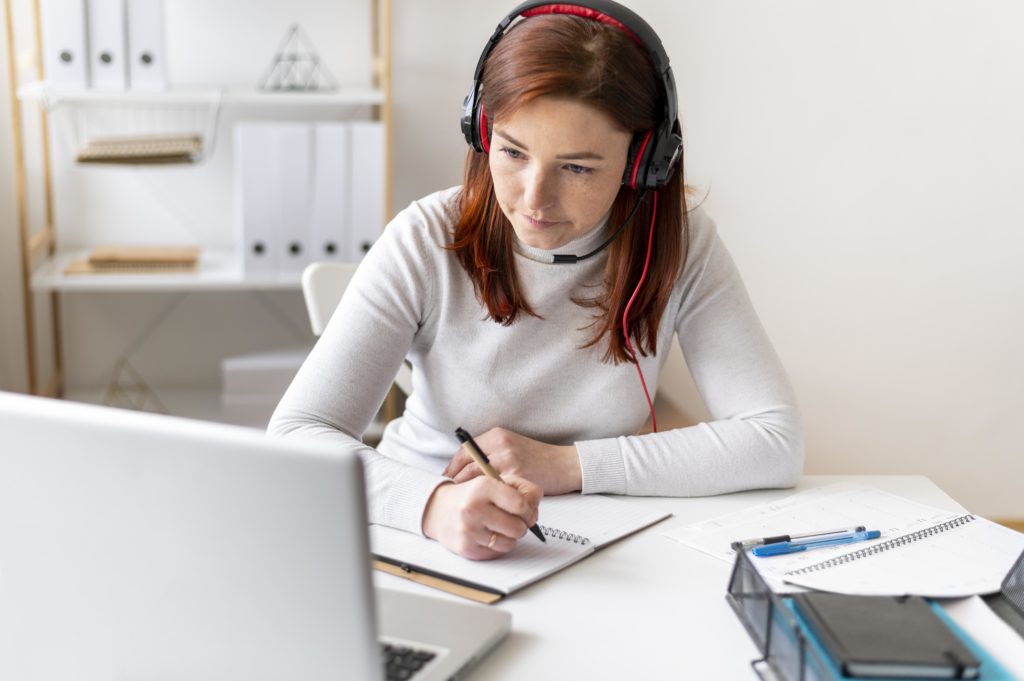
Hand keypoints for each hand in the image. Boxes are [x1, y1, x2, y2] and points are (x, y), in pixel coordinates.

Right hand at [422, 474, 542, 559]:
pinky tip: (488, 535)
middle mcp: (474, 508)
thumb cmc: (472, 495)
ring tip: (499, 527)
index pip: (520, 505)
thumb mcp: (495, 481)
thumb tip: (534, 512)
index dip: (528, 511)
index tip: (527, 513)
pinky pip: (497, 553)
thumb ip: (522, 490)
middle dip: (520, 526)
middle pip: (518, 528)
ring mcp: (469, 530)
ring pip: (510, 543)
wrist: (437, 509)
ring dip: (510, 537)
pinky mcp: (466, 548)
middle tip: (513, 521)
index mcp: (483, 487)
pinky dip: (497, 546)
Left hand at [442, 427, 581, 495]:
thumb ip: (492, 453)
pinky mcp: (515, 475)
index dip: (452, 467)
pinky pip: (491, 489)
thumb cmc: (539, 458)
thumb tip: (467, 467)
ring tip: (460, 501)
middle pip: (466, 464)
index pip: (465, 450)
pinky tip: (480, 505)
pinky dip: (483, 498)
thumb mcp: (513, 447)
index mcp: (497, 436)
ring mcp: (507, 460)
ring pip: (476, 478)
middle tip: (448, 494)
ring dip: (466, 491)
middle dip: (455, 481)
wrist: (564, 465)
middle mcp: (500, 445)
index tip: (446, 478)